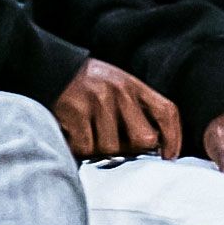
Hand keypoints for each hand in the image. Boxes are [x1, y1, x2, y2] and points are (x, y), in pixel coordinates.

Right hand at [51, 57, 181, 159]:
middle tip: (115, 146)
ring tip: (87, 134)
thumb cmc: (87, 86)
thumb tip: (153, 148)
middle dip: (132, 150)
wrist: (49, 68)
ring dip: (98, 150)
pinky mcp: (76, 112)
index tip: (169, 156)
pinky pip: (85, 147)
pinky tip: (72, 134)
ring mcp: (98, 101)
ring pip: (111, 148)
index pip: (167, 112)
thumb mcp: (117, 87)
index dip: (174, 138)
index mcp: (134, 86)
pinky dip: (78, 147)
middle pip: (144, 138)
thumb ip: (135, 110)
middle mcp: (120, 92)